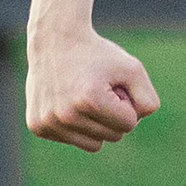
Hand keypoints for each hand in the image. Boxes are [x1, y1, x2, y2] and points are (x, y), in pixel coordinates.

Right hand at [27, 35, 161, 150]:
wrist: (55, 40)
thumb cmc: (97, 55)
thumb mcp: (132, 69)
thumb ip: (148, 100)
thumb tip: (136, 126)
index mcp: (90, 100)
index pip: (129, 124)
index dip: (127, 104)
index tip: (114, 86)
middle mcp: (65, 115)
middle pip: (113, 136)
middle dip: (113, 114)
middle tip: (99, 89)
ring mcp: (48, 123)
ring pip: (93, 145)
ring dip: (96, 124)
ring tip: (85, 98)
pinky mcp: (38, 127)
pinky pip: (73, 141)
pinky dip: (77, 126)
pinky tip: (68, 103)